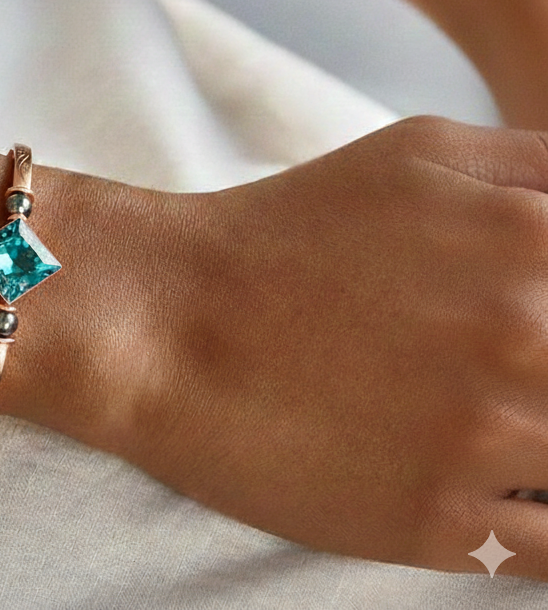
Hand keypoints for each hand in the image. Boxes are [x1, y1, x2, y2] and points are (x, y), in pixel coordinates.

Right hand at [101, 117, 547, 577]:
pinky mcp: (443, 525)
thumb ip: (542, 167)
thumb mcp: (422, 152)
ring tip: (493, 421)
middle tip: (512, 373)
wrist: (167, 315)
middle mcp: (529, 339)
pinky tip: (496, 482)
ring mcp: (489, 439)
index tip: (539, 330)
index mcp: (534, 237)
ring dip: (546, 447)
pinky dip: (537, 519)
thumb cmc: (290, 227)